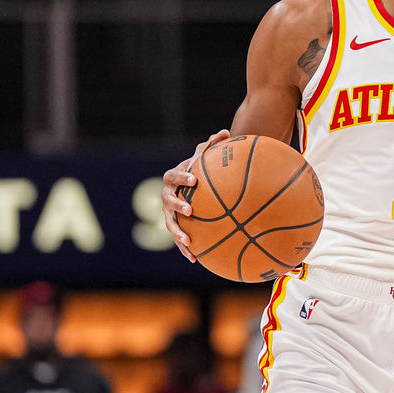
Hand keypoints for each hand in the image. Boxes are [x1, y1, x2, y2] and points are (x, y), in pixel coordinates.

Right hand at [161, 130, 229, 261]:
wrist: (193, 186)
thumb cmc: (202, 170)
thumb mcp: (206, 158)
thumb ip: (213, 146)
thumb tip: (225, 132)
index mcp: (175, 178)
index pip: (175, 176)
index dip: (183, 177)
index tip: (195, 179)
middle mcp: (168, 195)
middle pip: (168, 199)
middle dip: (177, 205)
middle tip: (190, 210)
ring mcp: (169, 212)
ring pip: (169, 223)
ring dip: (177, 232)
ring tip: (188, 241)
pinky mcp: (175, 227)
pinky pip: (178, 238)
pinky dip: (184, 249)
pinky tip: (194, 260)